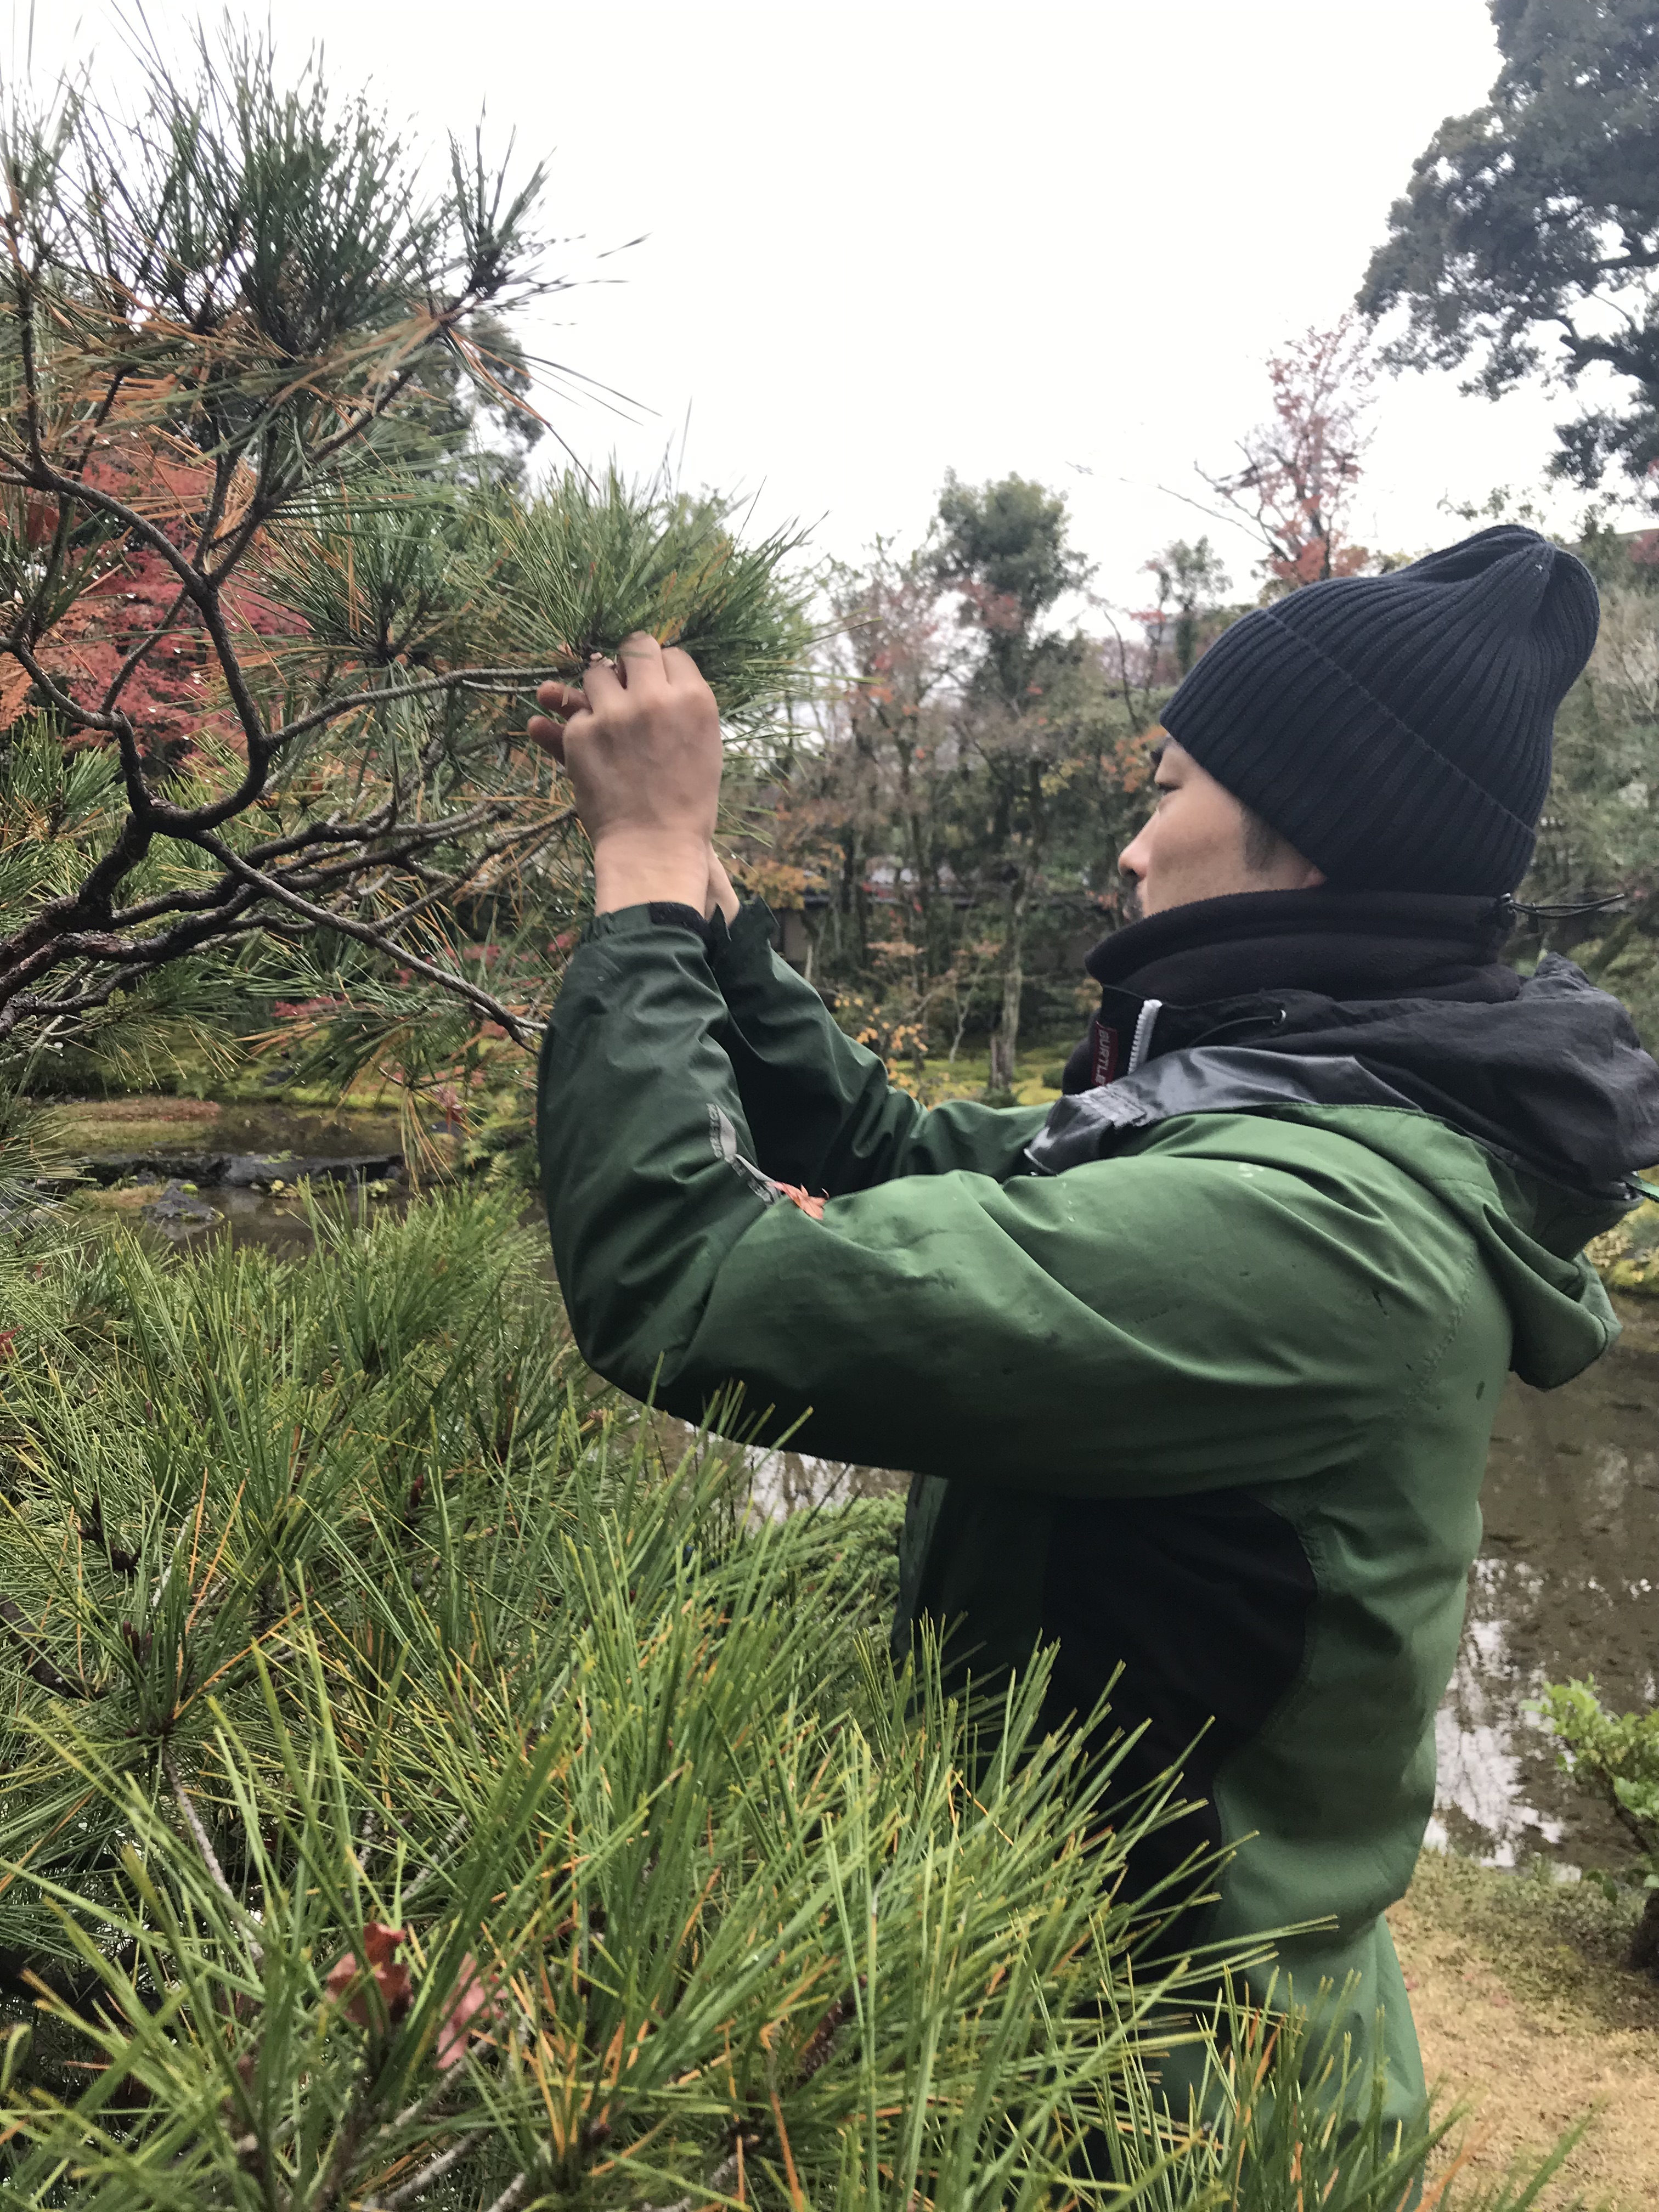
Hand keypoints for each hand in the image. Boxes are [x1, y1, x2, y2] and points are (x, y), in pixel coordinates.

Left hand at [529, 633, 719, 913]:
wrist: (655, 848)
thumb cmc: (685, 804)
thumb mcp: (702, 747)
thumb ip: (679, 706)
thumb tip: (647, 675)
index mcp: (695, 700)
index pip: (672, 655)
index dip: (660, 670)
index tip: (654, 686)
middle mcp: (656, 698)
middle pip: (636, 647)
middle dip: (629, 663)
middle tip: (625, 684)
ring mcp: (615, 714)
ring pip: (596, 672)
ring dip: (599, 691)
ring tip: (608, 721)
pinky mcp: (582, 733)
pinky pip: (574, 712)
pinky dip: (581, 729)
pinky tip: (594, 753)